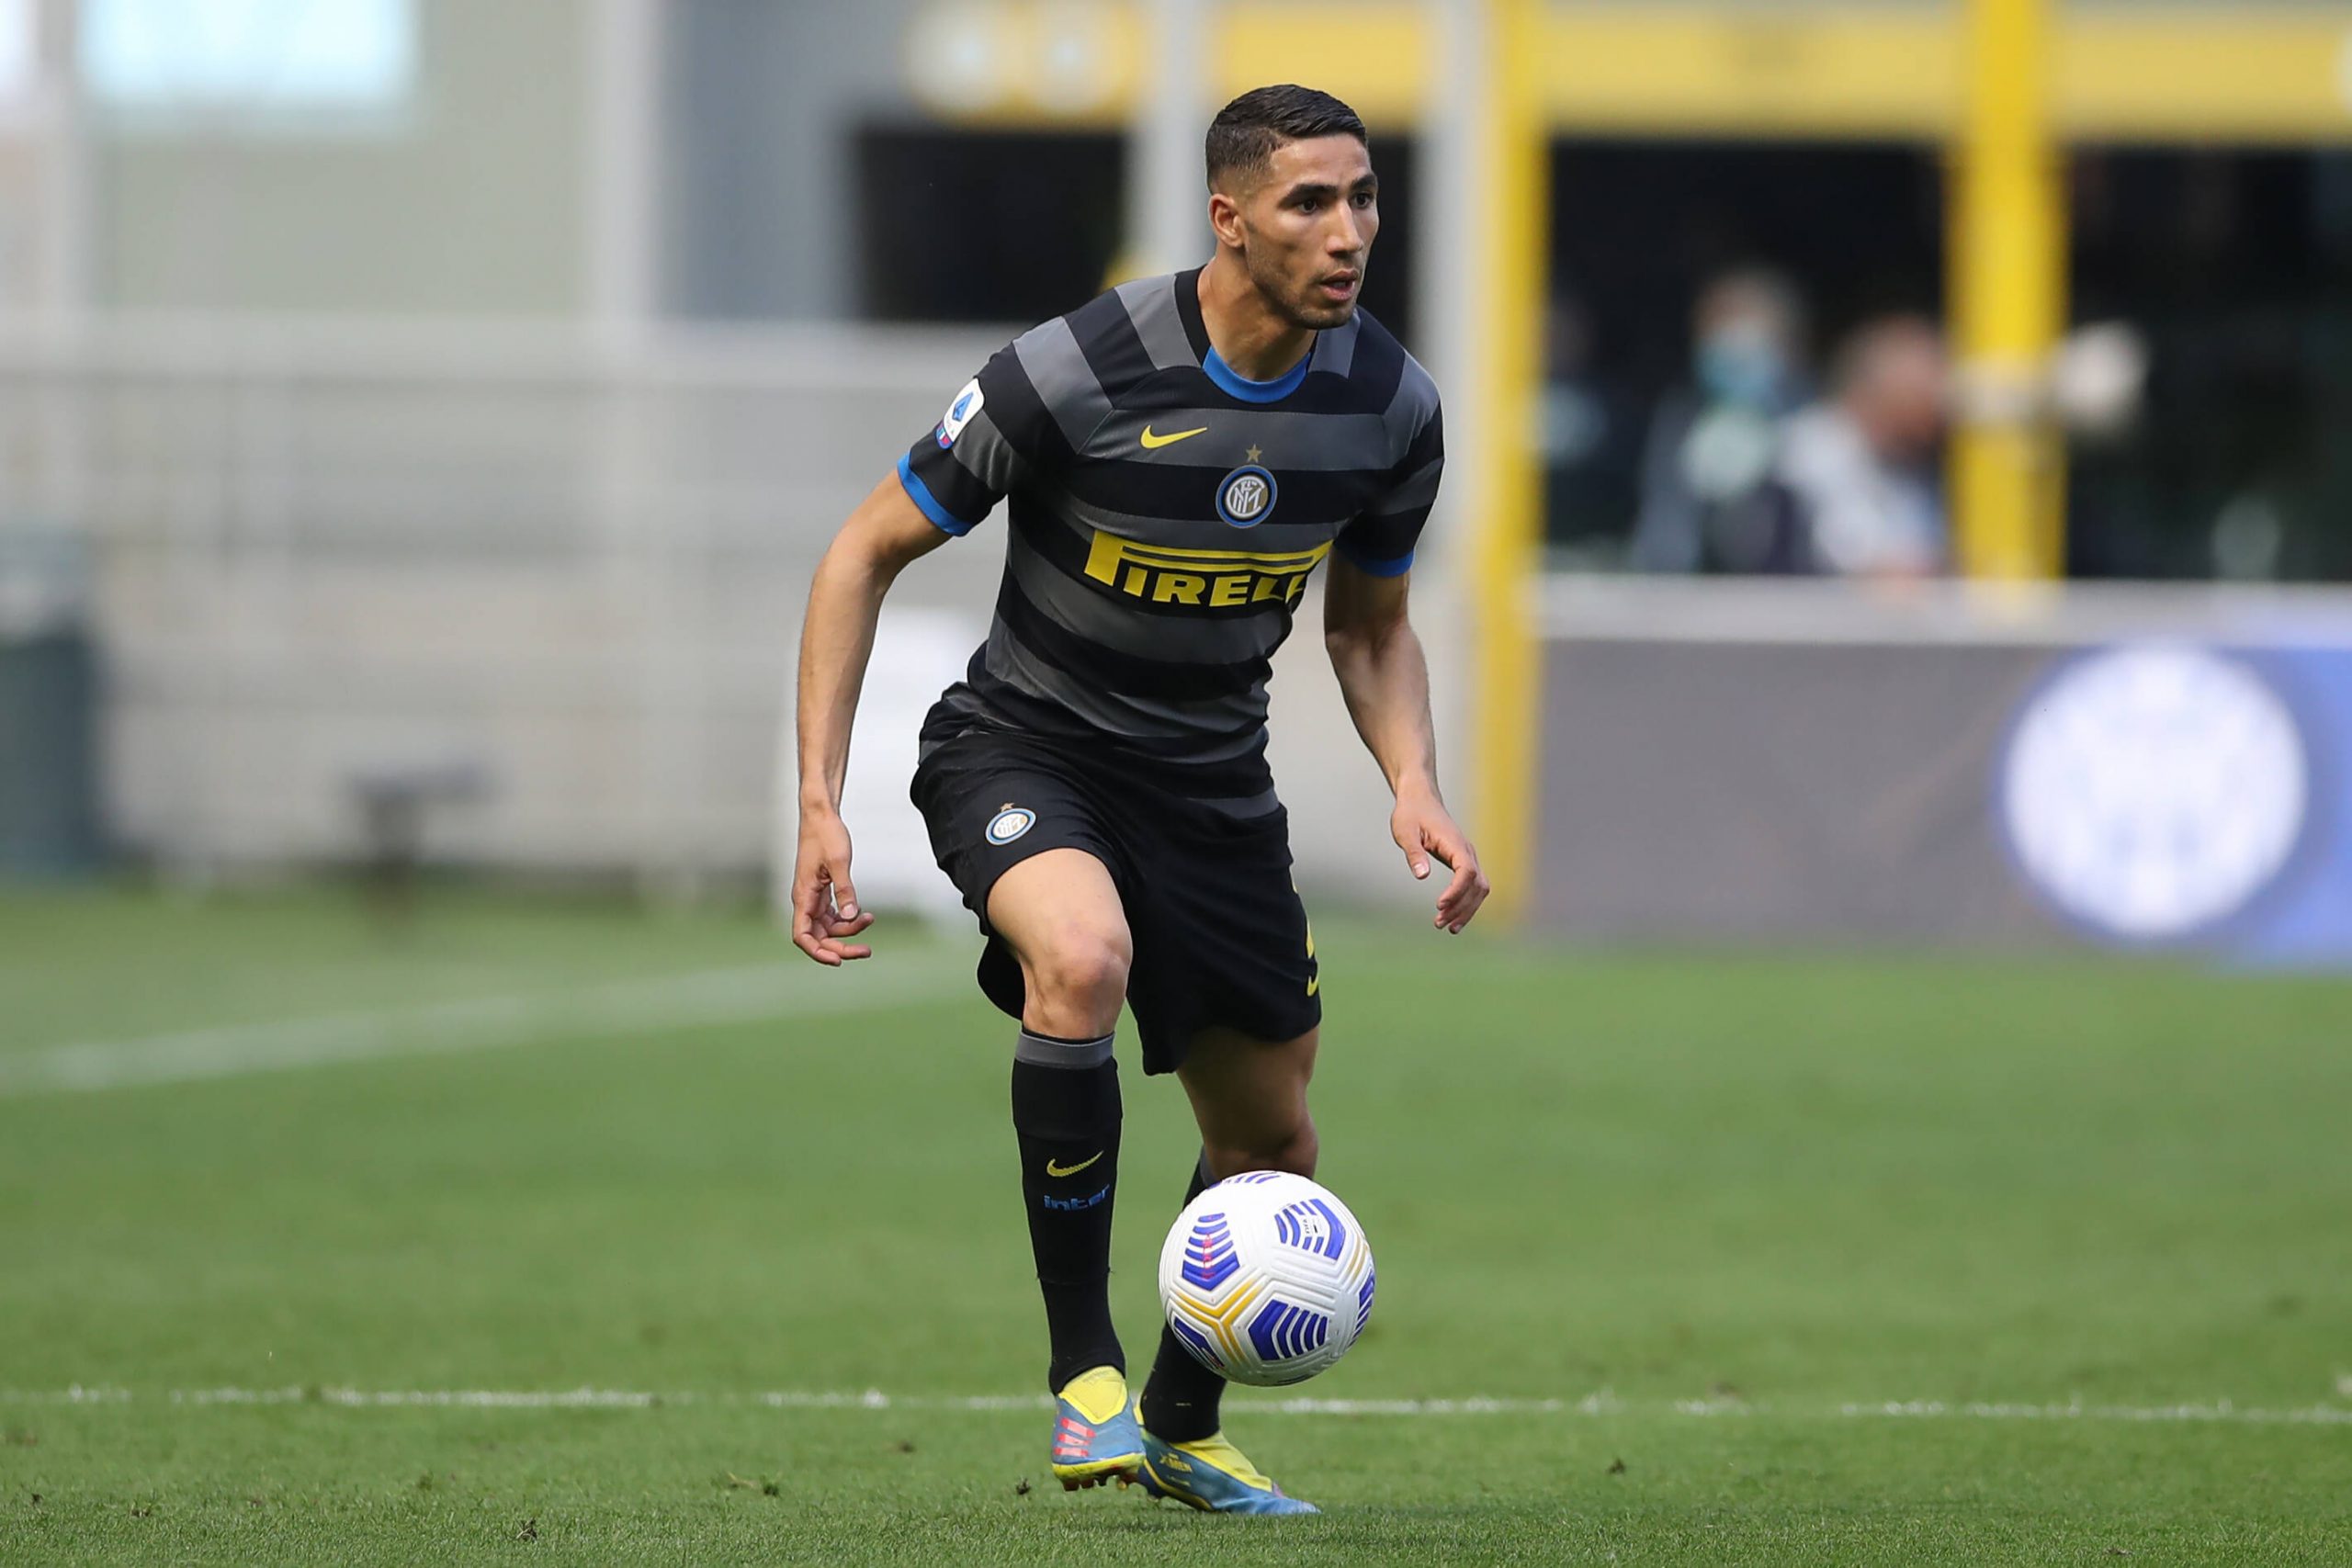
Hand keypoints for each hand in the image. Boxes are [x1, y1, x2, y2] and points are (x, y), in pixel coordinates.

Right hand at [792, 806, 875, 964]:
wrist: (821, 815)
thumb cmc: (826, 834)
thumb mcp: (839, 862)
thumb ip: (845, 890)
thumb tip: (851, 916)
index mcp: (803, 896)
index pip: (802, 936)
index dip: (817, 952)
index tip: (838, 960)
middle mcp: (805, 900)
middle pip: (818, 937)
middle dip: (841, 947)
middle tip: (866, 950)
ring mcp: (813, 897)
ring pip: (828, 927)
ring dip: (848, 931)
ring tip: (870, 920)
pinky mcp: (822, 891)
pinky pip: (833, 915)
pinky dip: (847, 918)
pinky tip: (864, 914)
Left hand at [1392, 784, 1490, 934]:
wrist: (1419, 798)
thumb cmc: (1410, 813)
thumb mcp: (1405, 831)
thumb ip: (1414, 853)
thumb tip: (1422, 876)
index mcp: (1454, 842)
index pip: (1466, 871)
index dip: (1456, 891)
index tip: (1439, 905)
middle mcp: (1467, 851)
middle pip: (1477, 884)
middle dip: (1462, 907)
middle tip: (1439, 924)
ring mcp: (1468, 857)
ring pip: (1480, 888)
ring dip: (1466, 909)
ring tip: (1448, 928)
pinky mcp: (1464, 862)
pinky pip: (1473, 886)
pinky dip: (1466, 903)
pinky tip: (1452, 917)